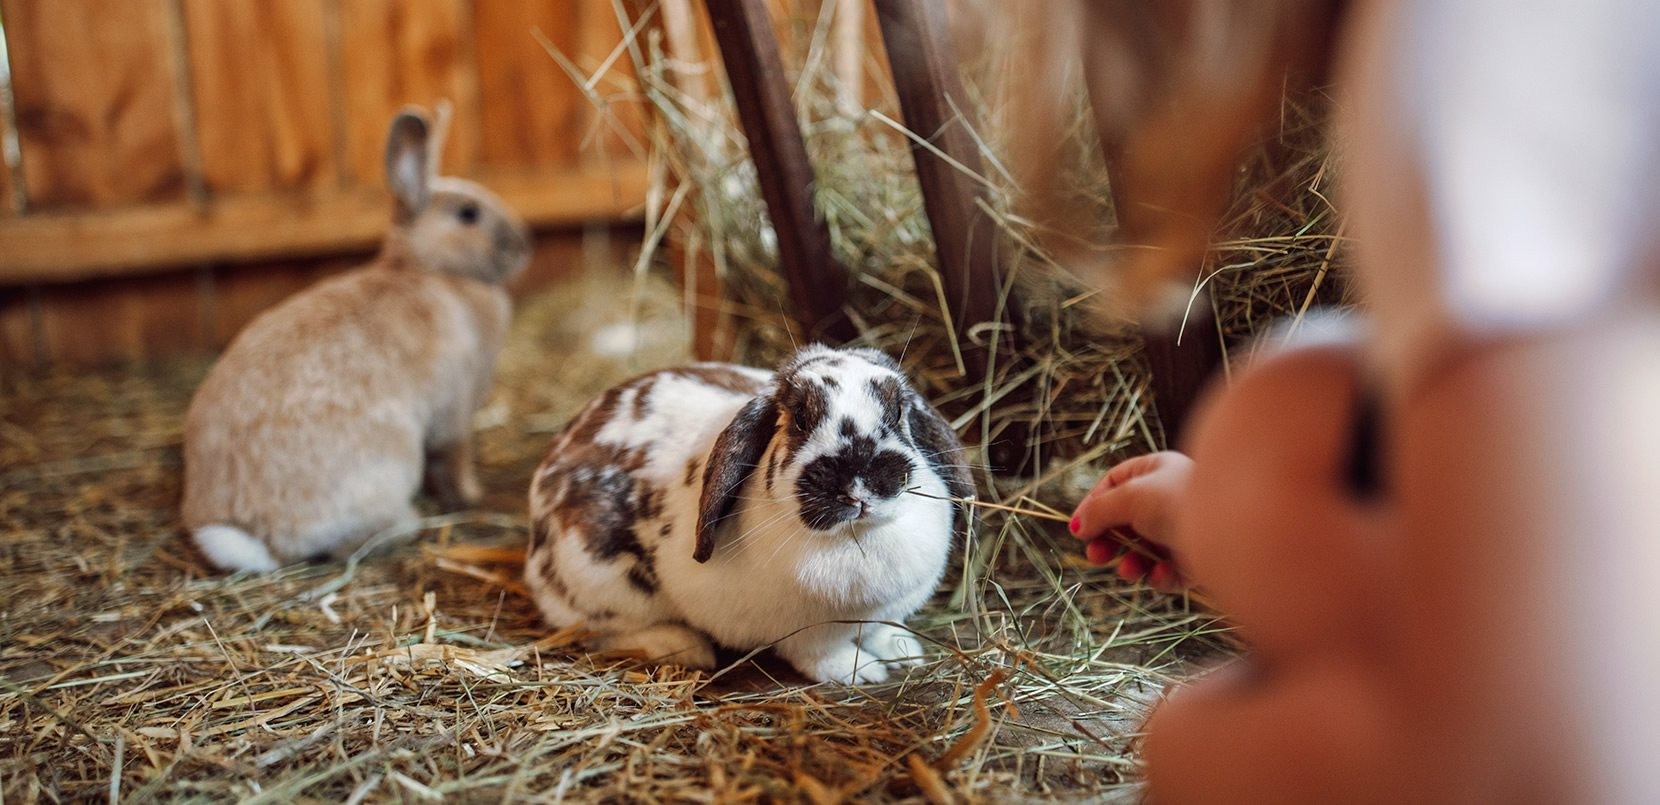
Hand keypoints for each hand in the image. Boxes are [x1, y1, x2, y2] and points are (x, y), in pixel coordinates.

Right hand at [1070, 450, 1193, 590]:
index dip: (1093, 506)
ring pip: (1144, 550)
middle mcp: (1170, 498)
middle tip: (1096, 556)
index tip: (1076, 529)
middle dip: (1110, 540)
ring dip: (1131, 563)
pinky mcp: (1196, 559)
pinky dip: (1158, 577)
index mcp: (1157, 470)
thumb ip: (1099, 511)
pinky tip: (1159, 576)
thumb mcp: (1129, 497)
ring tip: (1129, 570)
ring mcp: (1183, 529)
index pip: (1114, 484)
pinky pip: (1167, 571)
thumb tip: (1077, 526)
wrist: (1232, 533)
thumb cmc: (1178, 502)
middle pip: (1126, 521)